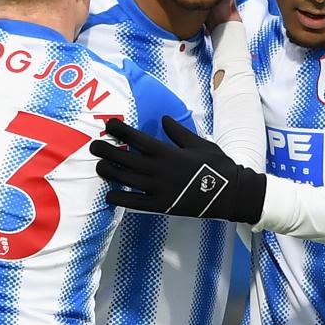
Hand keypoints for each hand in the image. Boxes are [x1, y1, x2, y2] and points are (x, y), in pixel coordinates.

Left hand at [93, 116, 266, 222]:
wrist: (230, 192)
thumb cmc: (217, 165)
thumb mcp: (199, 143)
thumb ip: (179, 132)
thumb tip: (164, 119)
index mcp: (168, 152)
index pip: (138, 139)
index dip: (121, 130)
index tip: (108, 125)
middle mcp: (159, 170)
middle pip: (125, 158)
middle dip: (107, 151)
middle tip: (94, 146)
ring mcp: (159, 189)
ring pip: (126, 179)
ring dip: (110, 172)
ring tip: (99, 166)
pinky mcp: (161, 205)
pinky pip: (135, 203)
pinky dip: (121, 198)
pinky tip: (110, 194)